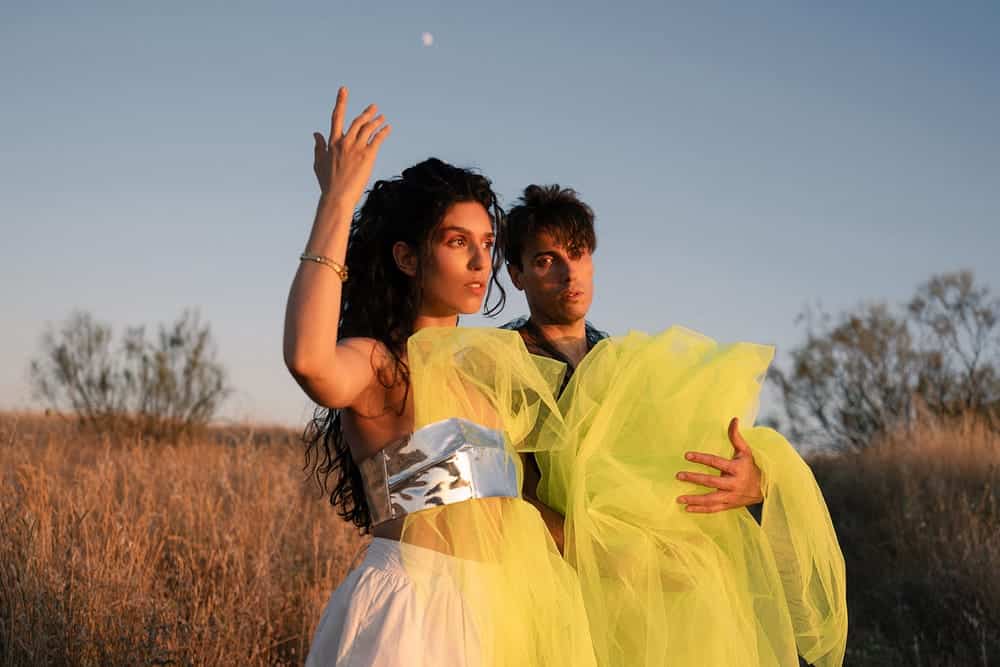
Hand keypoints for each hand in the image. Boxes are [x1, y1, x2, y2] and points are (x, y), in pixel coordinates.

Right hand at [312, 87, 391, 206]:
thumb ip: (318, 146)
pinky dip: (383, 131)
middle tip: (374, 108)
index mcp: (332, 142)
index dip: (341, 102)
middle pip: (357, 121)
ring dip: (376, 121)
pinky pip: (377, 139)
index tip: (344, 90)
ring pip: (368, 128)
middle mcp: (344, 142)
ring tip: (382, 117)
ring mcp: (356, 148)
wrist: (337, 197)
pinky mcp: (367, 156)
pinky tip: (388, 128)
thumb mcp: (319, 163)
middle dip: (367, 113)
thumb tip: (316, 133)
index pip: (337, 117)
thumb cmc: (327, 183)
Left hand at [675, 417, 763, 512]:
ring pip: (711, 499)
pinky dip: (700, 510)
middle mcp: (733, 484)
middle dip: (694, 479)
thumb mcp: (745, 451)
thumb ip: (736, 437)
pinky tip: (686, 508)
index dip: (701, 458)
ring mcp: (731, 497)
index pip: (716, 462)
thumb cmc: (750, 466)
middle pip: (711, 482)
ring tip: (679, 498)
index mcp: (736, 469)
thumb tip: (734, 419)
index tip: (687, 455)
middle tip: (678, 475)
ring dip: (694, 500)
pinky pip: (713, 509)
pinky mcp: (729, 506)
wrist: (765, 489)